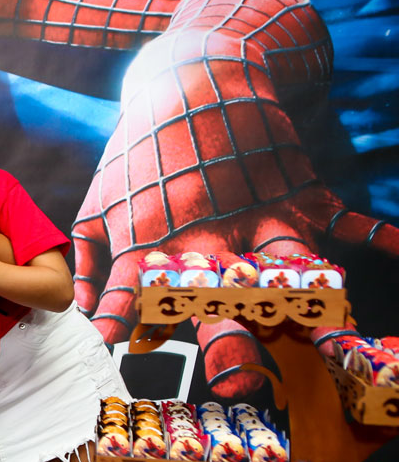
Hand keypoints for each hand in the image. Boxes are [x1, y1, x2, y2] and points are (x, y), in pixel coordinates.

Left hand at [70, 1, 398, 397]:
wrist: (197, 79)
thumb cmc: (140, 154)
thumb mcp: (98, 204)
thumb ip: (91, 264)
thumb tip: (90, 319)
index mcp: (153, 245)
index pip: (133, 293)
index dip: (123, 318)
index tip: (118, 344)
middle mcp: (208, 240)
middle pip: (217, 298)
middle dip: (226, 340)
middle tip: (237, 381)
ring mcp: (260, 220)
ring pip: (288, 270)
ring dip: (312, 308)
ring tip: (338, 347)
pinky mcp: (302, 198)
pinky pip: (347, 222)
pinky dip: (379, 236)